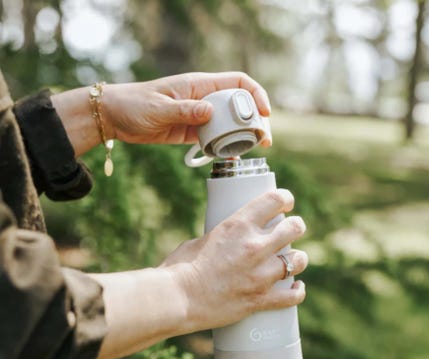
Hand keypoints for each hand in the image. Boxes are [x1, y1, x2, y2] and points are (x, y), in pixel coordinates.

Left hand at [102, 71, 271, 145]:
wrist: (115, 117)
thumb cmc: (133, 105)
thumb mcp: (158, 108)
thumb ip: (185, 110)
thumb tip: (211, 112)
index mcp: (199, 85)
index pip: (237, 83)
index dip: (255, 94)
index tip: (264, 113)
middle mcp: (204, 99)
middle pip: (240, 105)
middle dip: (256, 120)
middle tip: (264, 140)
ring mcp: (200, 116)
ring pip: (230, 123)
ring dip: (244, 136)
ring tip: (253, 150)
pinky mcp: (193, 132)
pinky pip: (216, 138)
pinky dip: (226, 147)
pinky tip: (232, 157)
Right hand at [161, 189, 307, 332]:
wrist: (176, 299)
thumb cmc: (180, 269)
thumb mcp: (200, 240)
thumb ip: (221, 239)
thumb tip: (228, 242)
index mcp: (238, 225)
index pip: (274, 200)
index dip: (285, 199)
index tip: (286, 204)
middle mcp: (254, 246)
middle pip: (294, 228)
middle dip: (296, 227)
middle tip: (292, 231)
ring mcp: (260, 274)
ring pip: (298, 260)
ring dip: (298, 259)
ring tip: (294, 260)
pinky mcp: (260, 299)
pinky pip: (292, 296)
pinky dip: (297, 291)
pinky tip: (296, 287)